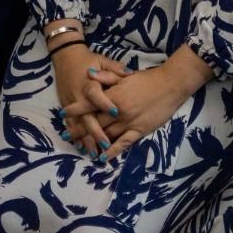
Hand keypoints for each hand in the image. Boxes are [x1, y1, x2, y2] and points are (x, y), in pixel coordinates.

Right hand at [51, 46, 130, 157]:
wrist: (66, 56)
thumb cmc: (88, 59)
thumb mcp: (103, 60)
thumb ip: (116, 69)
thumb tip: (130, 73)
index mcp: (90, 83)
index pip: (96, 95)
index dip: (105, 104)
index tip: (115, 112)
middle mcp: (79, 95)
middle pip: (87, 116)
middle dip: (95, 131)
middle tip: (105, 145)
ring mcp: (71, 102)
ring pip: (78, 124)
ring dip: (85, 138)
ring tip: (94, 153)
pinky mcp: (66, 106)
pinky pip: (70, 123)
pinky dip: (75, 135)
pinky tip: (80, 147)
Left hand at [64, 54, 209, 162]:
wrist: (169, 85)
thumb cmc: (147, 79)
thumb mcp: (124, 75)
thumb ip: (106, 77)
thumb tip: (88, 73)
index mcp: (113, 95)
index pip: (89, 104)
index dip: (75, 109)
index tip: (62, 113)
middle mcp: (118, 110)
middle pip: (94, 122)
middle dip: (79, 129)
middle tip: (66, 136)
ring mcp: (129, 122)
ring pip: (107, 135)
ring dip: (93, 142)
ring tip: (81, 148)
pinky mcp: (139, 130)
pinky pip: (123, 143)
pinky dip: (112, 151)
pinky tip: (103, 158)